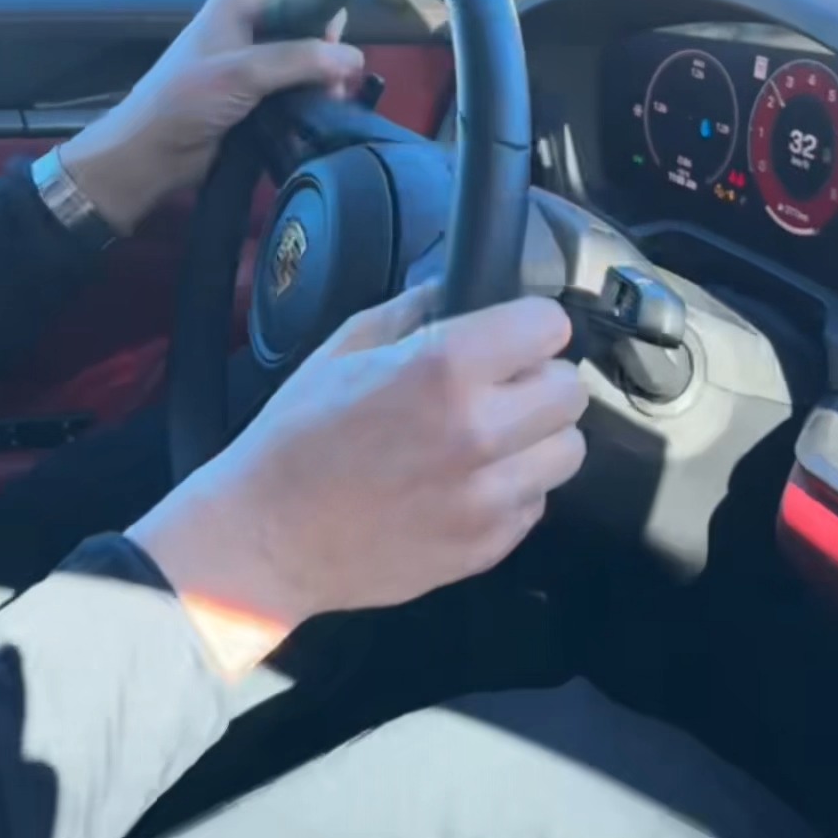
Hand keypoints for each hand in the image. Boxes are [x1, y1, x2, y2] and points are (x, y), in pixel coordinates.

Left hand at [59, 0, 362, 233]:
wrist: (149, 154)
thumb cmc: (184, 101)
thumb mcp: (242, 72)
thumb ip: (299, 60)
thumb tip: (355, 57)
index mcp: (239, 4)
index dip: (323, 14)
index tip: (335, 48)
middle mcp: (248, 27)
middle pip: (307, 28)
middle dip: (327, 55)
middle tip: (334, 88)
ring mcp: (253, 64)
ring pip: (306, 63)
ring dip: (321, 83)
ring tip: (329, 107)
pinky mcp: (256, 97)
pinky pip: (296, 91)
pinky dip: (310, 102)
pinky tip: (320, 117)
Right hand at [131, 289, 586, 673]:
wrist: (267, 537)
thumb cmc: (297, 435)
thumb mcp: (344, 346)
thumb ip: (412, 310)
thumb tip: (456, 288)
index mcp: (443, 368)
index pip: (547, 326)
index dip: (530, 325)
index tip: (512, 333)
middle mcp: (479, 431)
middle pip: (570, 390)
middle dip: (540, 379)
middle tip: (502, 385)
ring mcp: (487, 498)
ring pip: (567, 451)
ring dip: (536, 437)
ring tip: (492, 436)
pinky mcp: (487, 548)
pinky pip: (536, 503)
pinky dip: (513, 488)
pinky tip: (468, 482)